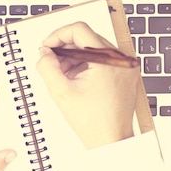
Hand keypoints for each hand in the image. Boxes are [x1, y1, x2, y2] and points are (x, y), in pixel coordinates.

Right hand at [36, 22, 138, 148]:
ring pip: (94, 48)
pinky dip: (87, 64)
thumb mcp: (61, 92)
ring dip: (75, 57)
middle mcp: (121, 58)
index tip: (48, 46)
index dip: (58, 35)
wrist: (111, 140)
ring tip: (64, 75)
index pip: (79, 30)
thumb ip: (47, 67)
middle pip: (87, 38)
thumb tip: (44, 52)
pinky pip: (103, 59)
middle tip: (52, 62)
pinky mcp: (125, 73)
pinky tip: (77, 79)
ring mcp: (126, 65)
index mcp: (108, 59)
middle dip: (65, 48)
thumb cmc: (93, 122)